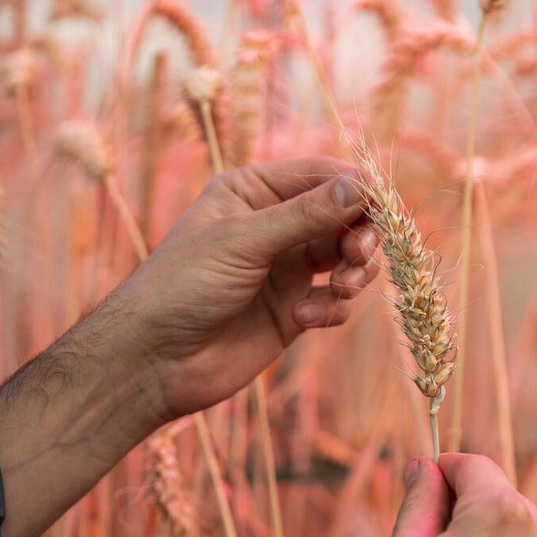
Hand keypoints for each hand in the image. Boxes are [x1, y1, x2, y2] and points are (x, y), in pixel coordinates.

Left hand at [0, 156, 378, 536]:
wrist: (154, 361)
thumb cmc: (183, 286)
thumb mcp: (245, 240)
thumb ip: (306, 214)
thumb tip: (362, 182)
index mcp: (254, 192)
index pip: (323, 175)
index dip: (357, 189)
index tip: (382, 209)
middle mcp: (275, 225)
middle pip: (345, 216)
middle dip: (360, 235)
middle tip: (359, 256)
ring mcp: (286, 268)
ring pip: (347, 258)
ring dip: (354, 273)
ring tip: (339, 290)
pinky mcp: (295, 310)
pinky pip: (336, 300)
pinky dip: (333, 307)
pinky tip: (307, 318)